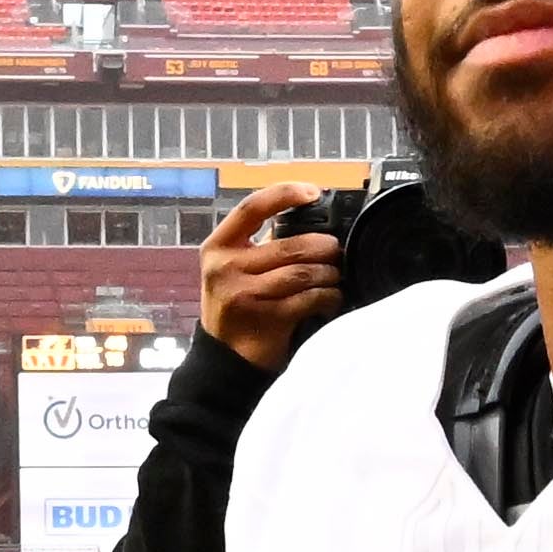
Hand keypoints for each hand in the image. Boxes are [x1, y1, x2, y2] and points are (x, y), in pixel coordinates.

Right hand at [200, 183, 347, 371]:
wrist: (223, 359)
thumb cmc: (235, 308)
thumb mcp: (232, 270)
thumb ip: (258, 245)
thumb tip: (306, 220)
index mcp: (217, 247)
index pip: (251, 208)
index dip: (284, 194)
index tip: (312, 193)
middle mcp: (225, 268)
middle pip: (289, 244)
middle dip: (322, 246)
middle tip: (335, 250)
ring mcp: (244, 294)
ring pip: (303, 272)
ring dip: (328, 273)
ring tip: (335, 276)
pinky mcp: (267, 318)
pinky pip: (309, 298)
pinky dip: (328, 297)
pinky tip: (331, 298)